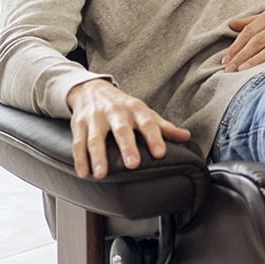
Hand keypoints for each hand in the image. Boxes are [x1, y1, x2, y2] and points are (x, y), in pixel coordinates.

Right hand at [66, 78, 190, 178]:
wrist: (91, 89)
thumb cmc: (123, 106)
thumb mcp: (144, 112)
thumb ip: (163, 126)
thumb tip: (186, 136)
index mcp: (135, 109)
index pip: (147, 123)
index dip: (154, 138)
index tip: (160, 153)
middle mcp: (115, 112)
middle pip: (121, 129)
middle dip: (127, 146)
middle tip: (132, 164)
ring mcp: (95, 118)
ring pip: (95, 138)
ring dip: (97, 156)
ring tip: (101, 174)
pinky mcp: (79, 124)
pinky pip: (78, 142)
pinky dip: (80, 159)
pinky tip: (84, 173)